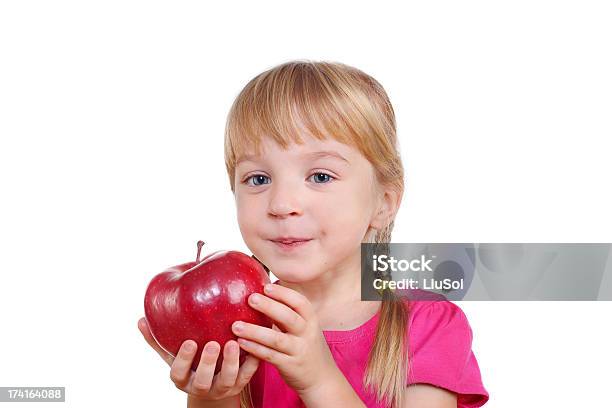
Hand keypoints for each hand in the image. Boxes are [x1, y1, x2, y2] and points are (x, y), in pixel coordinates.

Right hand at [137, 317, 259, 400]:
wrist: (212, 387)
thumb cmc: (190, 364)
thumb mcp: (172, 356)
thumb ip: (158, 340)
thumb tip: (141, 319)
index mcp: (182, 379)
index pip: (179, 372)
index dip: (184, 359)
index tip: (190, 342)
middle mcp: (201, 386)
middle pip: (203, 380)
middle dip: (209, 363)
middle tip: (214, 343)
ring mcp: (221, 388)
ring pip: (228, 380)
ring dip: (232, 362)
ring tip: (235, 342)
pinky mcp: (239, 385)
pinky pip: (247, 376)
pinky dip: (252, 362)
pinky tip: (254, 346)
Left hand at [230, 284, 339, 396]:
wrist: (322, 378)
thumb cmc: (306, 347)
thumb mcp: (304, 328)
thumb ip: (287, 314)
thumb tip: (264, 291)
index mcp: (310, 320)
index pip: (300, 302)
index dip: (284, 294)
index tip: (266, 286)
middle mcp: (307, 334)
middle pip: (289, 317)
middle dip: (269, 307)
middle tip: (250, 298)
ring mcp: (299, 350)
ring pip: (276, 339)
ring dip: (255, 331)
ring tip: (236, 325)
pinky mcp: (290, 366)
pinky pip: (270, 356)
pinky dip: (255, 349)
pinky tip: (241, 343)